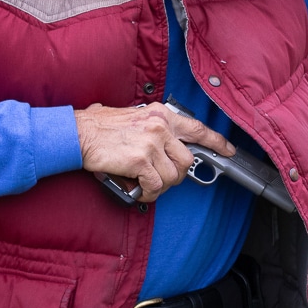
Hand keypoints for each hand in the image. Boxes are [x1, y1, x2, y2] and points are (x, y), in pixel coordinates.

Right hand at [74, 102, 235, 201]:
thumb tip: (167, 145)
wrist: (79, 133)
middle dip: (177, 175)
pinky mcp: (140, 161)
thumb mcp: (135, 116)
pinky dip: (148, 193)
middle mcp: (160, 126)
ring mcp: (151, 143)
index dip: (217, 142)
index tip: (228, 151)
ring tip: (146, 184)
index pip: (198, 129)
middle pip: (188, 160)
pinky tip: (138, 190)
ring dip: (161, 186)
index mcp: (162, 114)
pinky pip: (155, 185)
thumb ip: (155, 128)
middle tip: (162, 177)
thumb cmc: (101, 127)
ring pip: (173, 176)